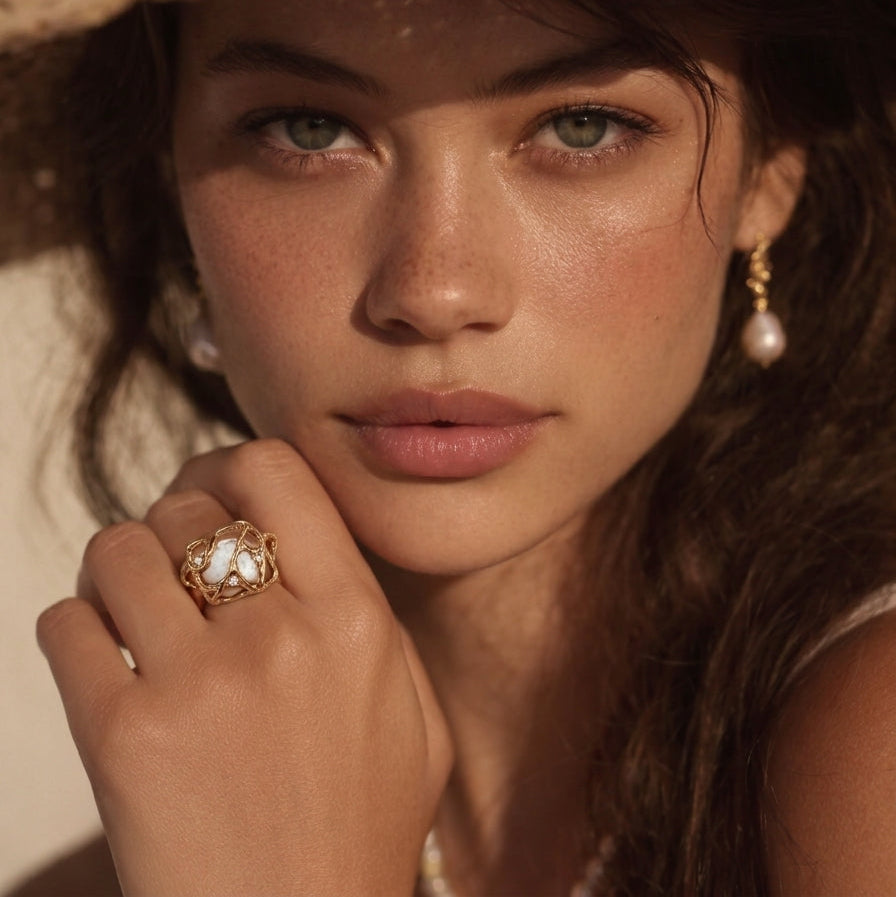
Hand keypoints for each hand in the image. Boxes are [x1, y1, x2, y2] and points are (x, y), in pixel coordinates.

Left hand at [38, 439, 452, 896]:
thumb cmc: (360, 827)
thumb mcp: (415, 714)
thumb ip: (373, 620)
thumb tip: (316, 548)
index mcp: (358, 620)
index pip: (276, 472)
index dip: (230, 468)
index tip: (216, 495)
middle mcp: (282, 638)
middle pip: (186, 507)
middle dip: (171, 528)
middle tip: (170, 568)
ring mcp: (201, 685)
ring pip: (117, 549)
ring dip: (115, 572)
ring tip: (130, 611)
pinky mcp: (124, 736)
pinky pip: (64, 624)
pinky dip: (74, 628)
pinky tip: (104, 662)